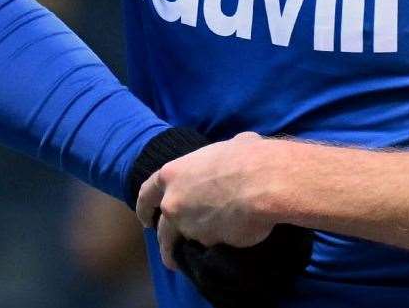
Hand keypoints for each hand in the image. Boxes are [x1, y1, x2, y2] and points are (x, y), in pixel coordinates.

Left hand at [136, 132, 312, 305]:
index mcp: (172, 174)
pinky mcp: (207, 243)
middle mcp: (173, 201)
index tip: (145, 218)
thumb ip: (222, 156)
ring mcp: (187, 225)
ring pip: (175, 243)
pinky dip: (205, 253)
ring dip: (173, 253)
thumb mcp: (229, 146)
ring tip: (176, 262)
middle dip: (161, 236)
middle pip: (161, 225)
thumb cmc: (248, 157)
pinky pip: (203, 250)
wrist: (263, 184)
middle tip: (165, 244)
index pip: (148, 193)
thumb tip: (238, 147)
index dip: (145, 206)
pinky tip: (210, 255)